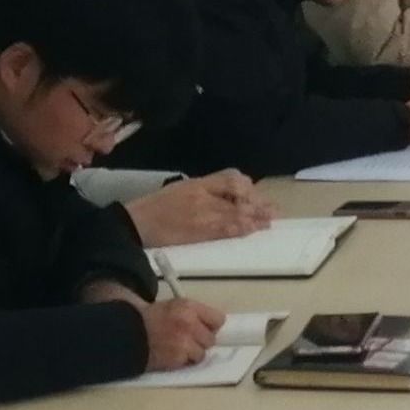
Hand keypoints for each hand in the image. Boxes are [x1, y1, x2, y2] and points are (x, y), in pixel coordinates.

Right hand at [124, 171, 268, 246]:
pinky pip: (225, 229)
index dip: (247, 188)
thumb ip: (205, 189)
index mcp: (198, 182)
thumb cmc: (156, 206)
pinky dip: (241, 229)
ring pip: (236, 214)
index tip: (255, 196)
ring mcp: (202, 213)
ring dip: (255, 218)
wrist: (136, 223)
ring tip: (269, 222)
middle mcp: (203, 195)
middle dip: (258, 204)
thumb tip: (229, 196)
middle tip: (274, 211)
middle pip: (238, 197)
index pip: (231, 179)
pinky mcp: (199, 231)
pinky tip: (251, 230)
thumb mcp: (181, 188)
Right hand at [140, 295, 226, 371]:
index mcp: (188, 307)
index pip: (218, 319)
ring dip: (192, 354)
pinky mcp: (177, 358)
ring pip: (202, 353)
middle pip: (211, 339)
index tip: (203, 329)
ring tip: (177, 348)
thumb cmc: (149, 319)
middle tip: (187, 340)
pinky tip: (170, 355)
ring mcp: (184, 341)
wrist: (126, 334)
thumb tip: (212, 326)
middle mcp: (189, 323)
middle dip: (200, 341)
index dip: (210, 326)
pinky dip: (181, 361)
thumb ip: (193, 314)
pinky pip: (189, 363)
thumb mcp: (172, 306)